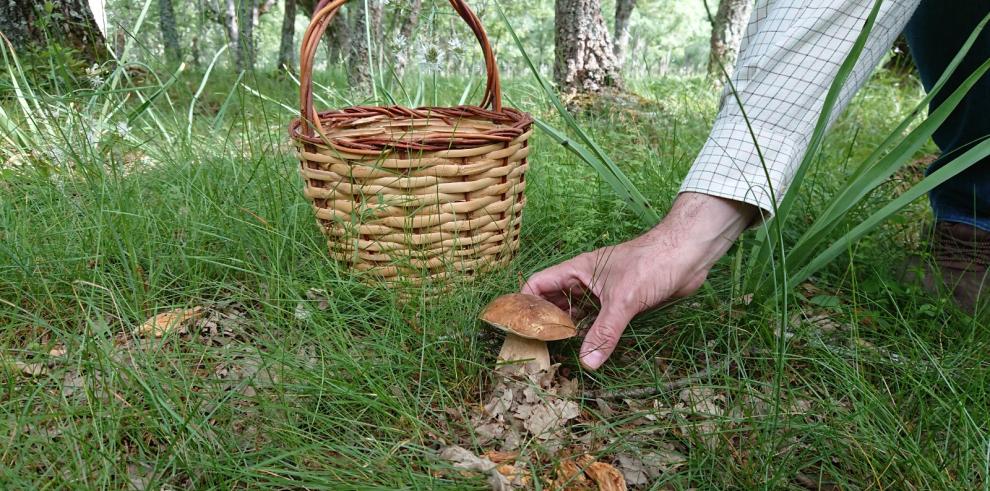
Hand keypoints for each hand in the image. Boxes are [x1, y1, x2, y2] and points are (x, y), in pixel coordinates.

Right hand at [522, 193, 755, 369]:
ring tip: (558, 356)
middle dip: (545, 323)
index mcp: (577, 271)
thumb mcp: (623, 300)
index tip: (519, 329)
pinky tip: (588, 350)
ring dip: (568, 331)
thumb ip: (604, 332)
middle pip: (554, 302)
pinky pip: (598, 321)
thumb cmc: (653, 263)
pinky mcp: (623, 303)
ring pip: (576, 313)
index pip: (538, 285)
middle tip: (538, 350)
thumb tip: (587, 364)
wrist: (689, 254)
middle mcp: (586, 282)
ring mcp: (604, 293)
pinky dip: (591, 334)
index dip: (524, 304)